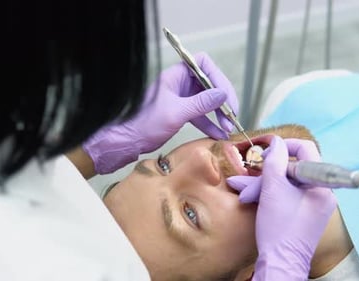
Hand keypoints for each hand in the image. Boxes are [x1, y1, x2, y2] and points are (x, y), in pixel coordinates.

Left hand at [83, 53, 237, 173]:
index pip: (203, 64)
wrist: (126, 141)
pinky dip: (210, 123)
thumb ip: (201, 103)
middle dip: (222, 99)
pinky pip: (200, 115)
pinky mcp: (180, 113)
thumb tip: (222, 95)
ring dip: (219, 114)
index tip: (226, 96)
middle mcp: (179, 83)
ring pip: (207, 101)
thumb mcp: (176, 113)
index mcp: (175, 75)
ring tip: (228, 127)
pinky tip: (219, 134)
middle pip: (209, 83)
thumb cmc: (144, 123)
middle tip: (232, 114)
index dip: (218, 77)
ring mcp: (180, 98)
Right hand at [227, 137, 336, 279]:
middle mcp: (321, 193)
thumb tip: (276, 142)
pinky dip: (270, 195)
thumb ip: (275, 161)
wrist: (280, 262)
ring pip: (287, 183)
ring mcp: (313, 205)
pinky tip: (252, 197)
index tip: (266, 152)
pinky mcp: (303, 214)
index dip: (284, 146)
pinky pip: (287, 196)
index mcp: (320, 185)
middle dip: (267, 172)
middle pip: (293, 169)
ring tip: (243, 191)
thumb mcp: (273, 189)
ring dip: (264, 185)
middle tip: (250, 176)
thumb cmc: (279, 229)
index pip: (306, 150)